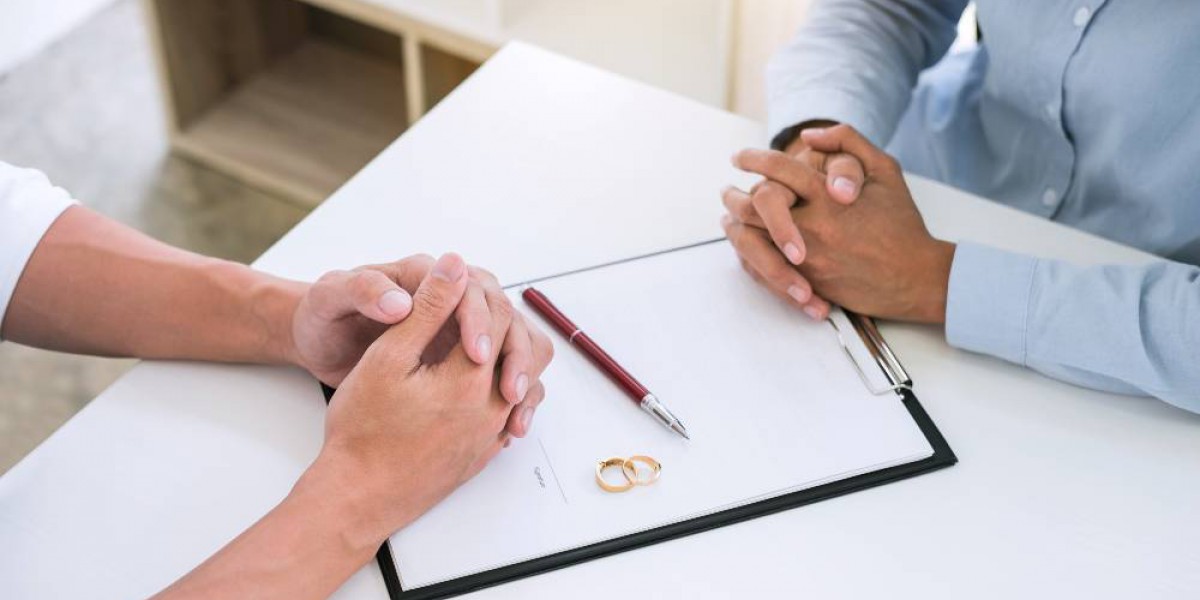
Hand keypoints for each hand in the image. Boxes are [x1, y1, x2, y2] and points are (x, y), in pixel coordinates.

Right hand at [303, 253, 519, 543]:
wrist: (357, 496)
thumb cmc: (363, 429)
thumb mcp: (388, 355)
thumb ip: (428, 307)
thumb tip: (455, 266)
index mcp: (470, 377)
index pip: (499, 316)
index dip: (476, 296)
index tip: (451, 291)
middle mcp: (493, 408)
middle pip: (524, 347)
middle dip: (499, 323)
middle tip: (465, 315)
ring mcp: (492, 435)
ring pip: (526, 383)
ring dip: (507, 358)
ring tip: (473, 346)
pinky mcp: (485, 454)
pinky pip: (512, 414)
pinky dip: (502, 391)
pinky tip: (472, 384)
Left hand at [725, 124, 955, 322]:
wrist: (916, 277)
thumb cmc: (902, 224)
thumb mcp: (885, 170)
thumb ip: (849, 143)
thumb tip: (809, 135)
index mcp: (828, 195)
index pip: (777, 169)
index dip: (753, 158)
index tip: (739, 157)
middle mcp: (813, 226)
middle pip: (753, 206)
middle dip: (734, 195)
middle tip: (726, 190)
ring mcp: (807, 258)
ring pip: (752, 239)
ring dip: (735, 224)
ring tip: (729, 215)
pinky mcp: (807, 282)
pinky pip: (763, 268)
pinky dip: (749, 253)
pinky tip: (746, 242)